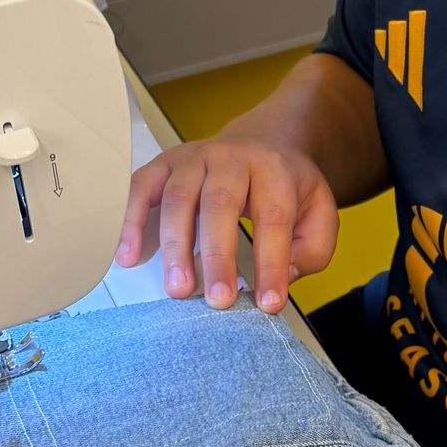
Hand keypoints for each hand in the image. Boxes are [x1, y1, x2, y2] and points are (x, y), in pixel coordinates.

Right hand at [115, 135, 337, 313]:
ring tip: (177, 289)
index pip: (273, 218)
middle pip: (220, 204)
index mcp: (273, 169)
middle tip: (217, 300)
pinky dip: (130, 222)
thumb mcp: (318, 213)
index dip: (271, 263)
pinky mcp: (164, 164)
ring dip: (175, 246)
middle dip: (217, 257)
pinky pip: (141, 188)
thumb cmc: (286, 188)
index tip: (268, 303)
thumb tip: (282, 276)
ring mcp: (193, 158)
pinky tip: (128, 257)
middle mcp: (231, 157)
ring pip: (178, 197)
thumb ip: (310, 248)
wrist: (263, 143)